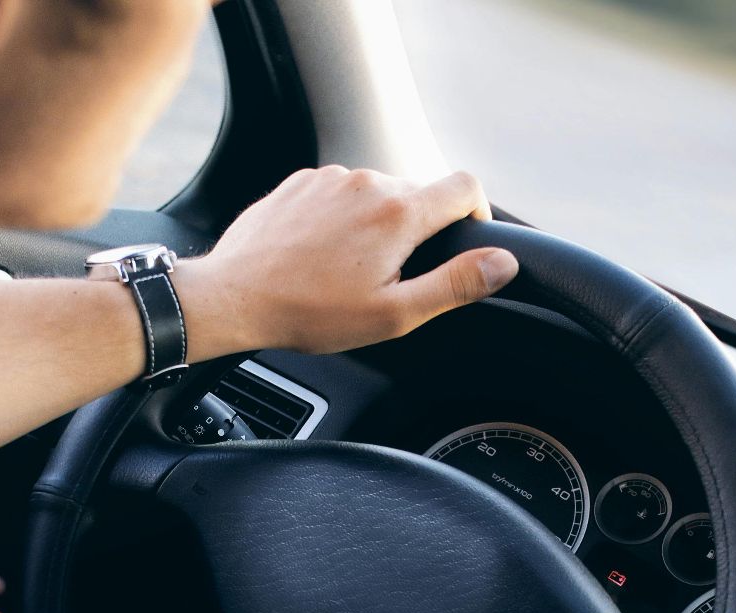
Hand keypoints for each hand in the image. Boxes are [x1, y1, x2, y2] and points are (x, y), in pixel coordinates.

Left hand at [178, 167, 518, 358]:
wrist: (233, 296)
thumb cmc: (309, 312)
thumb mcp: (393, 313)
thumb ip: (455, 285)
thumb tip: (502, 263)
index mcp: (399, 213)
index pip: (466, 187)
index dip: (476, 213)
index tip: (464, 241)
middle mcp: (368, 182)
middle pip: (419, 193)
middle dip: (418, 231)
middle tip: (392, 277)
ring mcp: (331, 177)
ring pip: (377, 193)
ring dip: (377, 224)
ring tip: (349, 270)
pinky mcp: (301, 181)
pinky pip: (340, 192)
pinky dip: (342, 218)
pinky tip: (321, 254)